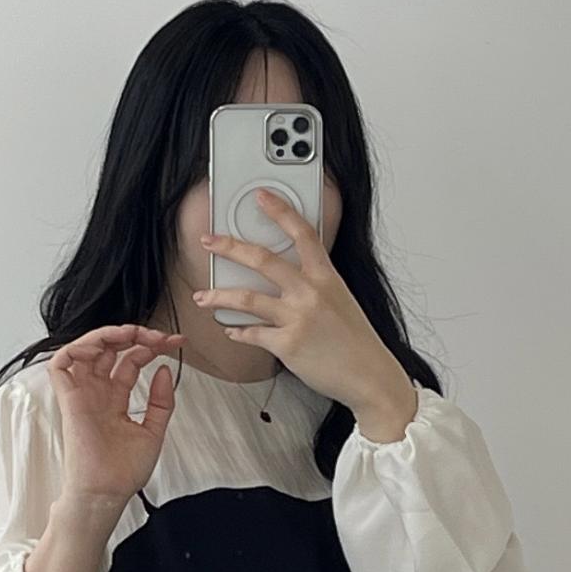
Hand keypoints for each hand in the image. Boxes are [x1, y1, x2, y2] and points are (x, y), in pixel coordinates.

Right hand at [48, 324, 182, 504]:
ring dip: (107, 334)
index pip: (130, 360)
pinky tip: (101, 347)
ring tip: (131, 334)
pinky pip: (61, 364)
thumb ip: (160, 401)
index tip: (173, 344)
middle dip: (134, 335)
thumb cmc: (123, 472)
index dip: (150, 347)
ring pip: (85, 349)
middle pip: (109, 349)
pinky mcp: (69, 400)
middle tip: (157, 337)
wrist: (107, 492)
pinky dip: (77, 348)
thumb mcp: (153, 431)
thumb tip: (163, 369)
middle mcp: (97, 393)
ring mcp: (82, 395)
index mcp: (115, 399)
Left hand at [192, 190, 416, 431]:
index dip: (280, 211)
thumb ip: (314, 284)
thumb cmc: (354, 341)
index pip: (302, 233)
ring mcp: (297, 318)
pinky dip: (237, 332)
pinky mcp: (287, 345)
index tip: (261, 196)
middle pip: (262, 259)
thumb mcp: (340, 299)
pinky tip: (230, 329)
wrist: (368, 375)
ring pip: (246, 299)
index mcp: (325, 276)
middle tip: (209, 241)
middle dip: (229, 247)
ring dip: (218, 297)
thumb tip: (285, 278)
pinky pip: (252, 334)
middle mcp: (309, 292)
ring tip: (202, 296)